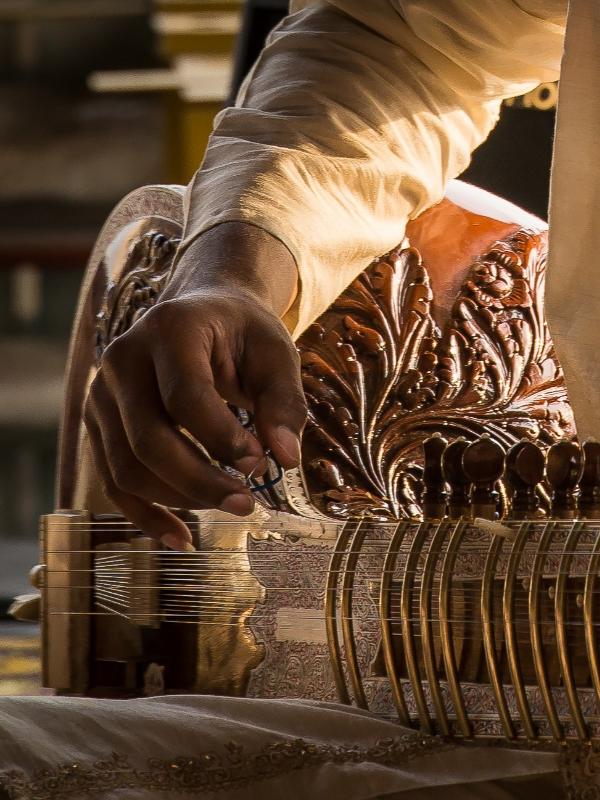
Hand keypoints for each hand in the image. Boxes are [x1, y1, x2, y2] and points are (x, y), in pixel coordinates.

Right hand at [84, 223, 305, 548]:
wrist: (203, 311)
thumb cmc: (243, 334)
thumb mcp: (276, 355)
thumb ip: (284, 402)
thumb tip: (285, 459)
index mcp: (170, 328)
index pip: (186, 397)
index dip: (222, 440)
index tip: (260, 465)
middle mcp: (123, 358)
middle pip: (148, 440)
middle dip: (200, 482)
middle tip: (246, 503)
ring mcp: (103, 392)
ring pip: (127, 467)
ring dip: (180, 499)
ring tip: (229, 504)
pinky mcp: (99, 423)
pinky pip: (113, 481)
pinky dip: (145, 514)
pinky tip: (182, 537)